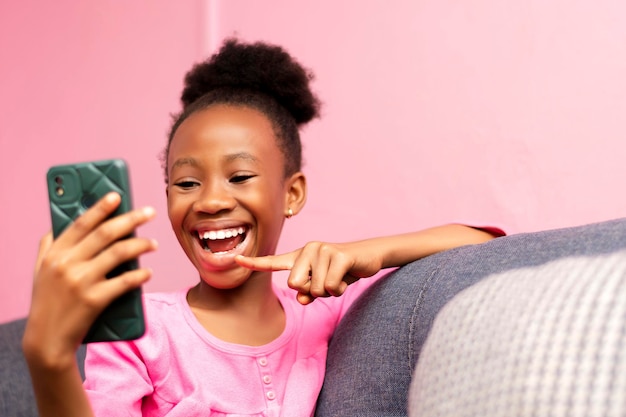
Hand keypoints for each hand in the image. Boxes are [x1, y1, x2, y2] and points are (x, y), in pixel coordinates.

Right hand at [23, 192, 157, 368]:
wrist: (46, 341)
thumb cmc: (46, 302)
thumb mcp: (40, 271)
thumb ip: (48, 246)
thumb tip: (61, 222)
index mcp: (55, 253)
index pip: (81, 223)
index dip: (101, 207)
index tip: (118, 195)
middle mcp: (67, 264)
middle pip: (106, 233)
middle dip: (131, 219)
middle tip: (150, 212)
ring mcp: (81, 282)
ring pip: (120, 253)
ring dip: (141, 245)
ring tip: (153, 244)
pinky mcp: (95, 300)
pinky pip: (125, 281)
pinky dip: (139, 274)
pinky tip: (147, 271)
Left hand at [235, 240, 383, 304]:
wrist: (367, 257)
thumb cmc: (340, 272)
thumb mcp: (321, 286)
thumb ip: (307, 293)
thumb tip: (302, 299)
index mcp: (299, 257)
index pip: (273, 262)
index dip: (254, 263)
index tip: (236, 260)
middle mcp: (308, 249)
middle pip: (296, 284)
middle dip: (313, 291)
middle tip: (327, 281)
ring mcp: (323, 249)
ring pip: (316, 289)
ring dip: (330, 291)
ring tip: (338, 278)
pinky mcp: (339, 255)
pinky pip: (330, 286)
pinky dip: (339, 289)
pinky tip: (346, 277)